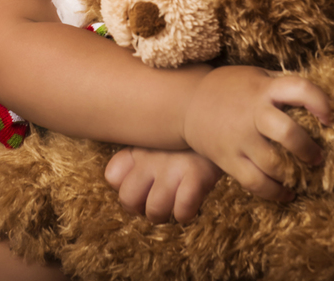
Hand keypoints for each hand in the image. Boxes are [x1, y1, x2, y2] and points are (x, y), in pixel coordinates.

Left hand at [104, 147, 222, 223]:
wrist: (220, 118)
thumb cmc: (185, 139)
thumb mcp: (156, 139)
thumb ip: (133, 156)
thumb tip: (115, 179)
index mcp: (138, 148)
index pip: (112, 177)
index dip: (125, 186)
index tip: (143, 182)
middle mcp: (151, 157)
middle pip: (128, 199)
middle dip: (141, 207)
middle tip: (157, 198)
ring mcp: (173, 167)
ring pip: (154, 211)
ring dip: (164, 214)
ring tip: (174, 201)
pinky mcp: (197, 175)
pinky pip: (182, 211)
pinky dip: (186, 213)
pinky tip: (192, 201)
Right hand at [182, 65, 332, 200]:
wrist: (187, 103)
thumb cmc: (231, 89)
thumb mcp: (255, 77)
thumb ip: (282, 88)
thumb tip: (320, 102)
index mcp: (263, 89)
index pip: (298, 89)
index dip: (320, 102)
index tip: (330, 118)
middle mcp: (252, 113)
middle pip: (286, 133)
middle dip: (308, 148)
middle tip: (318, 156)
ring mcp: (239, 139)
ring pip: (274, 164)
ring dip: (295, 174)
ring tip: (304, 175)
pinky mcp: (228, 159)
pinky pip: (255, 182)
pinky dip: (276, 192)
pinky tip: (287, 192)